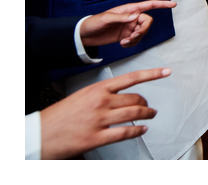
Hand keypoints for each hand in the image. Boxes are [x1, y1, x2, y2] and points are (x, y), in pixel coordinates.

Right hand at [39, 67, 170, 159]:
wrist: (40, 133)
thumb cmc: (59, 115)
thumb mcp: (81, 96)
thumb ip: (100, 95)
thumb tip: (117, 97)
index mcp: (97, 89)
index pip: (131, 78)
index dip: (152, 74)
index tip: (166, 72)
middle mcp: (101, 102)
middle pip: (135, 99)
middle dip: (146, 103)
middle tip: (150, 106)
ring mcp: (100, 120)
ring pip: (134, 114)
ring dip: (147, 115)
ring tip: (150, 116)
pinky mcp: (97, 137)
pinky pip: (125, 133)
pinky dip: (137, 131)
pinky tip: (141, 130)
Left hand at [80, 0, 177, 47]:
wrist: (84, 35)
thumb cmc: (93, 23)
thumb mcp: (106, 19)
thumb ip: (122, 17)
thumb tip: (135, 16)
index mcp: (129, 9)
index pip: (149, 5)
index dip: (162, 4)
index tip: (173, 4)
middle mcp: (131, 17)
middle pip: (148, 22)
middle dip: (142, 31)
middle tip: (132, 37)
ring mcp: (130, 27)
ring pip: (143, 33)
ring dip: (136, 39)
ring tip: (124, 42)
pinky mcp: (127, 36)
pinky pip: (137, 40)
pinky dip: (132, 44)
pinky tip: (123, 44)